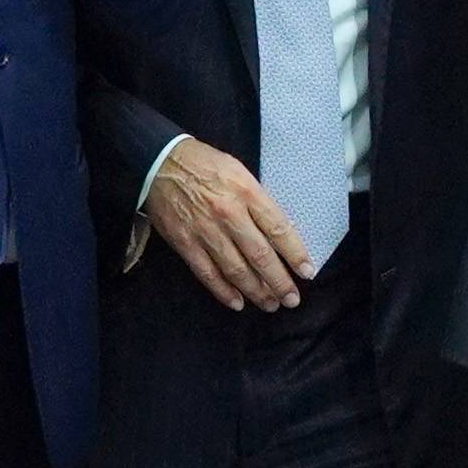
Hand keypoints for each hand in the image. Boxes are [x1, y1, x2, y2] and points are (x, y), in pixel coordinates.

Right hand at [137, 134, 313, 310]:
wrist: (160, 163)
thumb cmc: (205, 165)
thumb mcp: (239, 172)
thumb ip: (257, 201)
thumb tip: (277, 232)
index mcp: (247, 193)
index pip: (278, 229)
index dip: (295, 254)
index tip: (307, 272)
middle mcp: (229, 214)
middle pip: (260, 255)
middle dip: (279, 282)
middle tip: (292, 299)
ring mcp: (205, 231)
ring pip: (236, 270)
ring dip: (256, 291)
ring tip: (270, 304)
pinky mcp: (185, 243)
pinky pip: (208, 274)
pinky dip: (224, 292)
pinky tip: (238, 303)